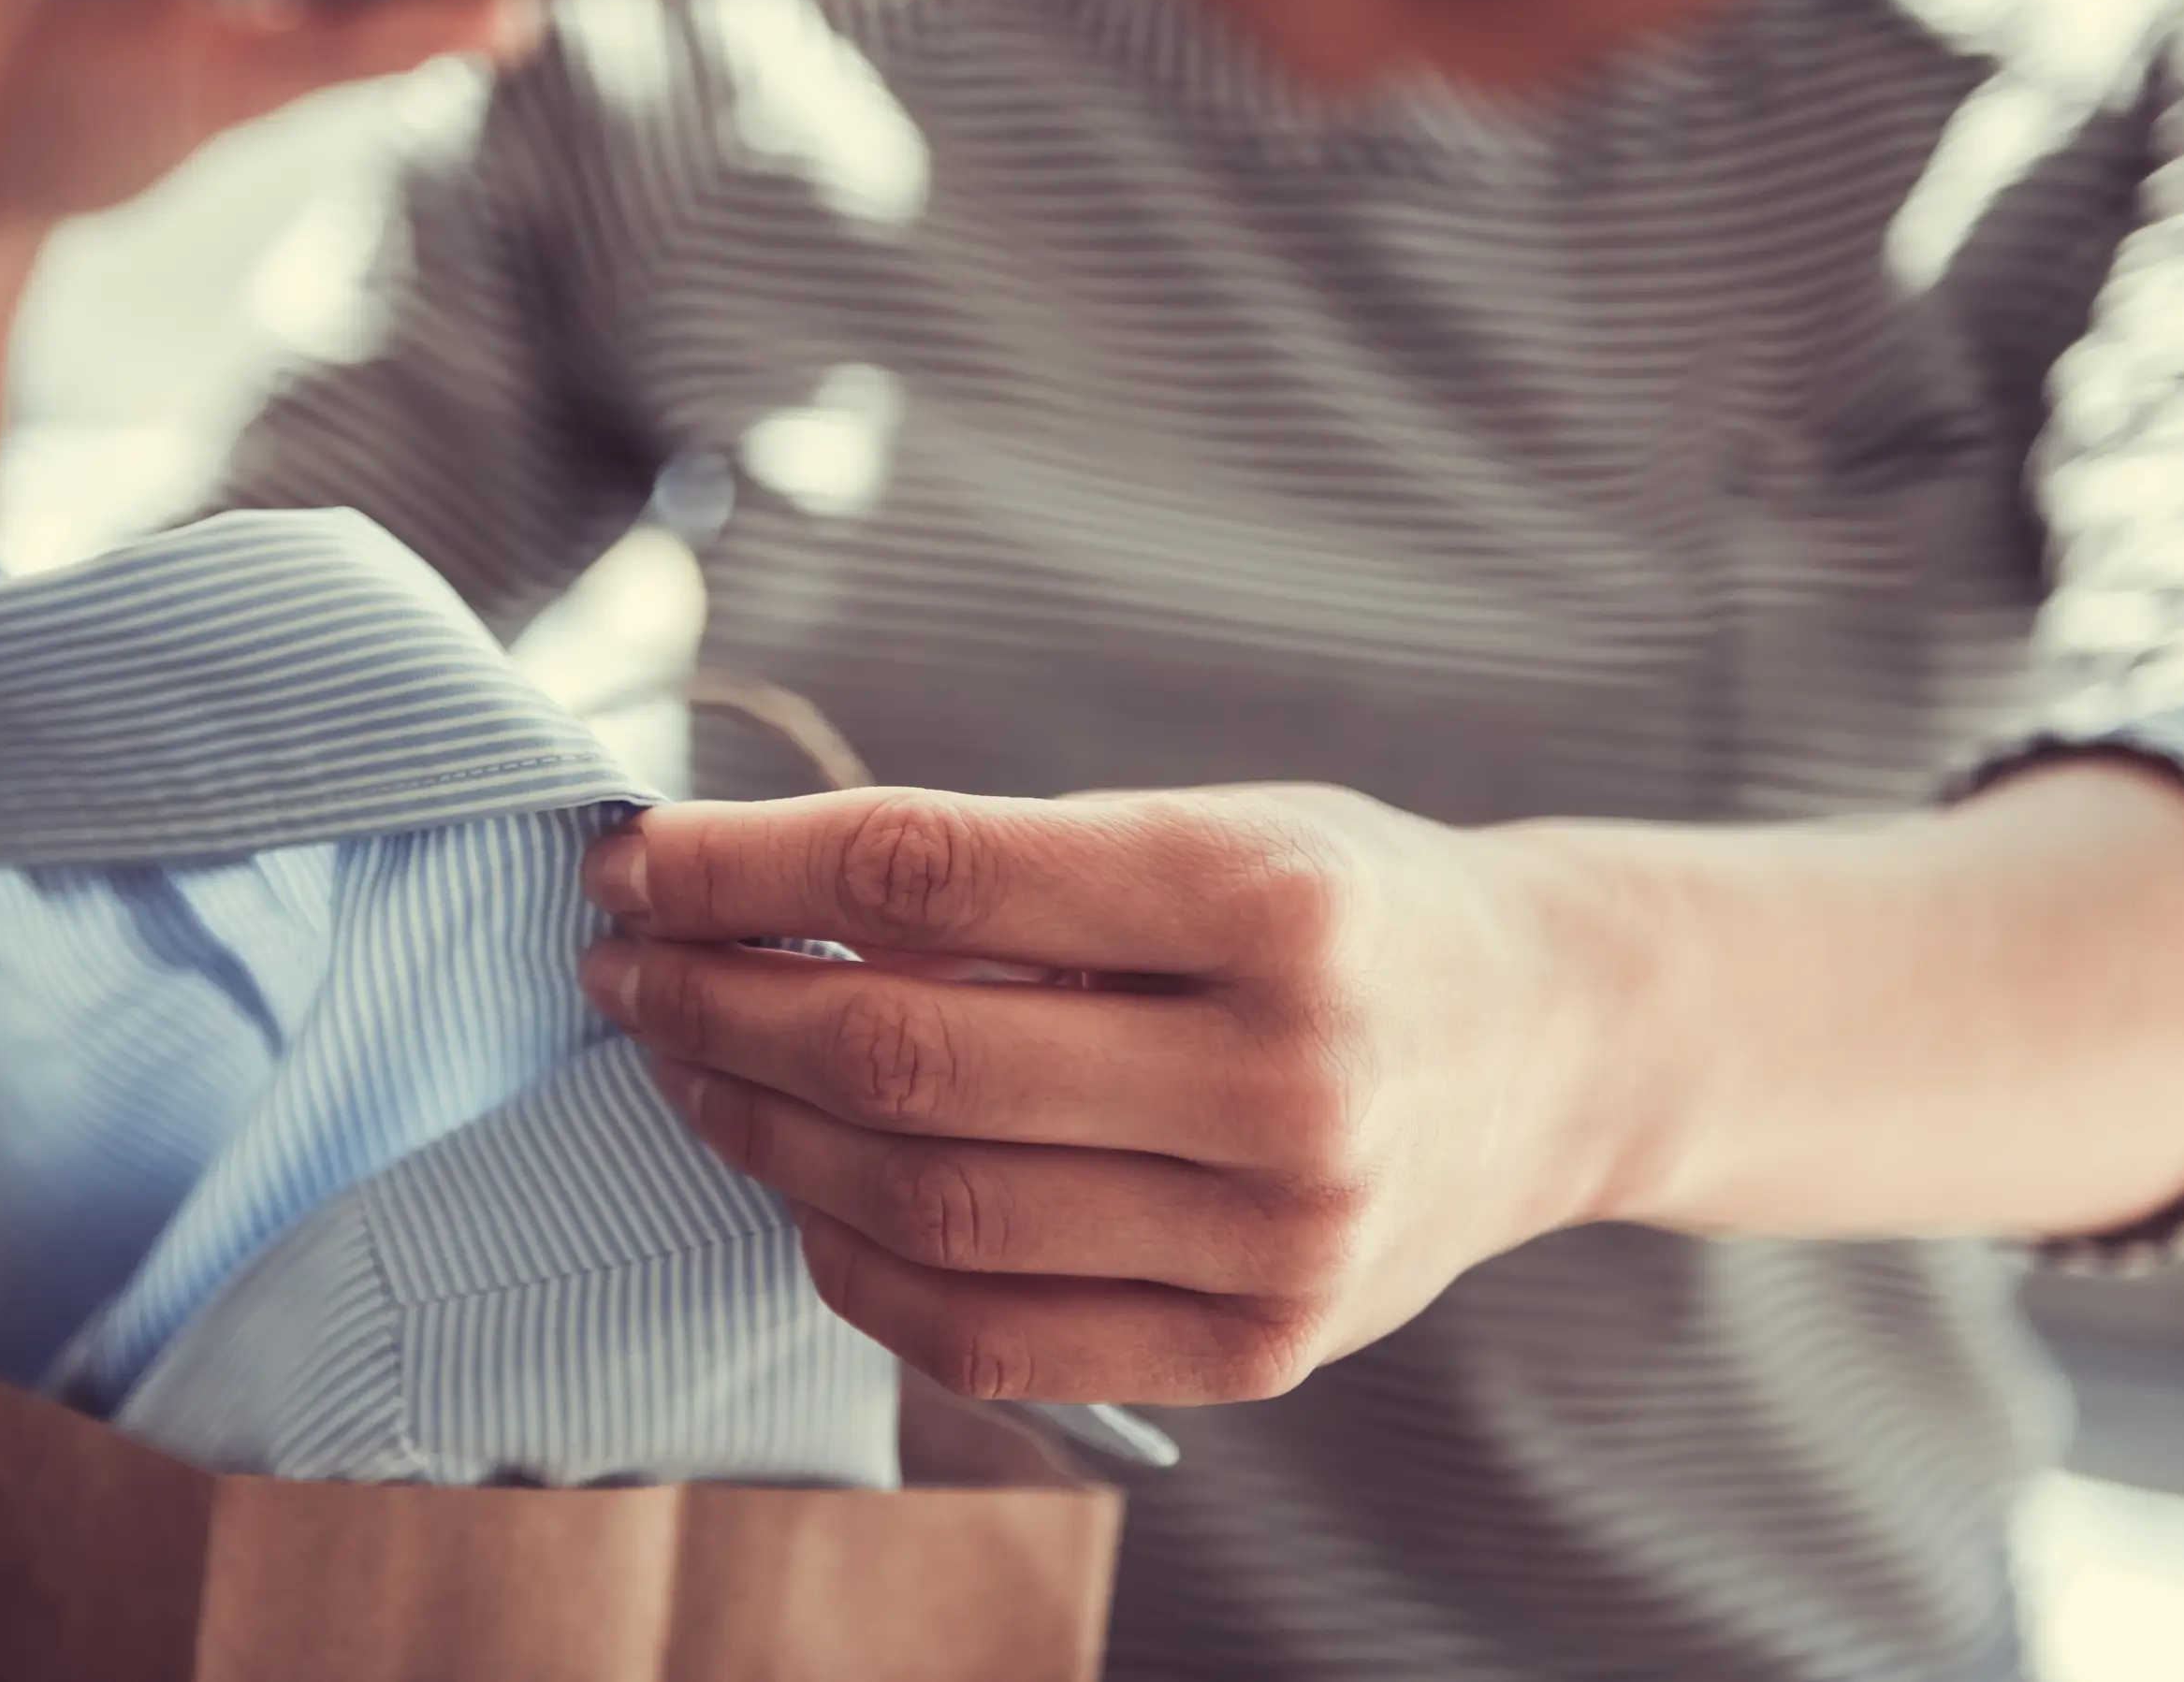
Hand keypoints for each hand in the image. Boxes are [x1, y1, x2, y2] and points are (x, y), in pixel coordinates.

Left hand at [575, 786, 1644, 1404]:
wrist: (1559, 1044)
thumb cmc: (1340, 909)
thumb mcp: (1204, 830)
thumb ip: (1000, 880)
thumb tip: (738, 907)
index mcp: (1266, 898)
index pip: (927, 873)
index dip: (743, 866)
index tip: (632, 857)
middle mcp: (1285, 1078)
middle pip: (907, 1054)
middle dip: (719, 1005)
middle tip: (624, 966)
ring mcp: (1279, 1239)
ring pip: (928, 1206)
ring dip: (761, 1133)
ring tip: (689, 1067)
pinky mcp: (1261, 1352)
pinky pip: (986, 1336)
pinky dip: (855, 1265)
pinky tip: (799, 1187)